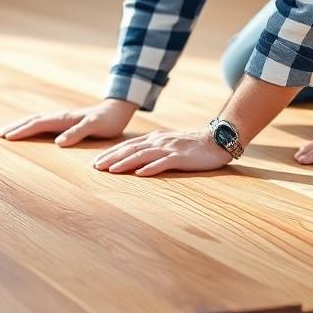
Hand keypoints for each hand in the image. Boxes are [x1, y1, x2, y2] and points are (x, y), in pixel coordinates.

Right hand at [0, 99, 136, 146]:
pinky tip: (26, 131)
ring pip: (35, 121)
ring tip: (5, 132)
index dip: (21, 131)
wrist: (116, 110)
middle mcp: (58, 117)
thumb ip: (77, 133)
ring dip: (19, 126)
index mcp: (62, 119)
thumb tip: (58, 143)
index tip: (6, 137)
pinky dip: (30, 127)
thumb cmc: (107, 121)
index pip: (37, 124)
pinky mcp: (63, 122)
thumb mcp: (94, 127)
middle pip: (31, 120)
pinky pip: (42, 124)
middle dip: (14, 127)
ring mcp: (60, 119)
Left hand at [92, 128, 232, 176]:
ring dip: (126, 163)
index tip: (96, 162)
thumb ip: (153, 150)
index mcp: (154, 139)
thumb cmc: (191, 146)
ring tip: (111, 170)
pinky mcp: (181, 157)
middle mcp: (159, 141)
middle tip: (95, 167)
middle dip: (111, 158)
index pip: (128, 146)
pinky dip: (152, 168)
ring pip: (143, 155)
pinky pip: (164, 162)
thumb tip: (135, 161)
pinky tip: (141, 173)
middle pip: (131, 149)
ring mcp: (170, 148)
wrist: (216, 140)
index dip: (111, 153)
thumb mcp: (168, 145)